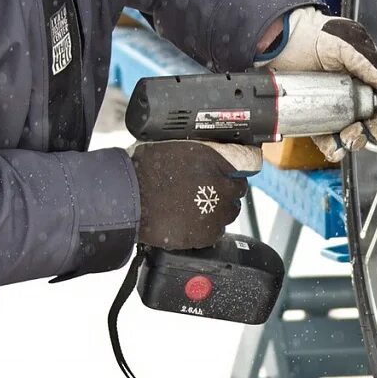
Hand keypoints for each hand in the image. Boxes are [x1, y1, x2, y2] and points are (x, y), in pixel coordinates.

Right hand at [129, 141, 261, 249]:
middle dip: (226, 187)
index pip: (250, 160)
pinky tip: (188, 218)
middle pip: (238, 188)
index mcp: (215, 158)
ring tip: (195, 204)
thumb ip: (204, 147)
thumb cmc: (145, 167)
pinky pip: (216, 230)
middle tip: (205, 187)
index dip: (241, 163)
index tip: (237, 166)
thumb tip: (219, 148)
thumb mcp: (177, 143)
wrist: (127, 199)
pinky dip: (206, 226)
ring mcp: (215, 211)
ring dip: (218, 207)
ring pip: (229, 211)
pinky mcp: (206, 234)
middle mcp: (221, 184)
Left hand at [258, 7, 376, 161]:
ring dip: (359, 141)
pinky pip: (330, 142)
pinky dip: (335, 149)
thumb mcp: (349, 43)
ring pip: (356, 137)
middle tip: (376, 126)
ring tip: (352, 134)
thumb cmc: (317, 36)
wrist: (281, 41)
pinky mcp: (317, 122)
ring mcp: (338, 112)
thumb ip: (373, 64)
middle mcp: (357, 99)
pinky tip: (335, 145)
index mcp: (371, 80)